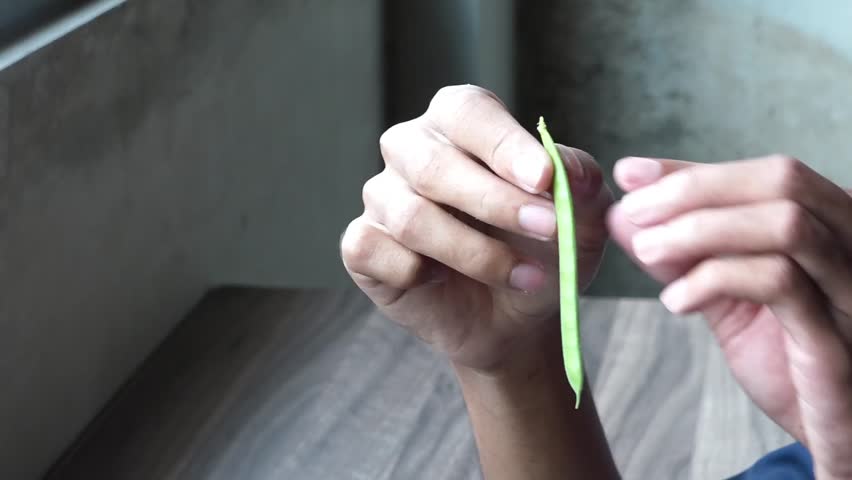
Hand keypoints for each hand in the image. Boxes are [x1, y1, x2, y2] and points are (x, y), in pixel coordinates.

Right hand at [340, 85, 612, 375]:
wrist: (515, 318)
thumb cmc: (544, 250)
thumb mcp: (580, 214)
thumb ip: (579, 179)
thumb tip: (565, 167)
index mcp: (459, 123)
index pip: (467, 112)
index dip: (503, 144)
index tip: (545, 180)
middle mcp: (411, 150)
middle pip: (433, 164)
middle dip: (494, 202)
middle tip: (548, 230)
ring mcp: (382, 197)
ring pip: (410, 217)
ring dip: (474, 253)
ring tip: (525, 277)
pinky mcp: (363, 244)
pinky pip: (373, 251)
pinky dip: (415, 273)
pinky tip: (443, 281)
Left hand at [608, 155, 851, 478]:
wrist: (832, 428)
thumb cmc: (787, 357)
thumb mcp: (729, 295)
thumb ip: (684, 253)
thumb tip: (624, 214)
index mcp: (831, 226)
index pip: (765, 173)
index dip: (693, 169)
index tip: (629, 174)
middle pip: (783, 181)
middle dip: (695, 189)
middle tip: (634, 213)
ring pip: (786, 225)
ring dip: (700, 230)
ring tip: (647, 252)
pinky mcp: (837, 338)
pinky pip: (780, 283)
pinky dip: (714, 278)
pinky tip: (675, 301)